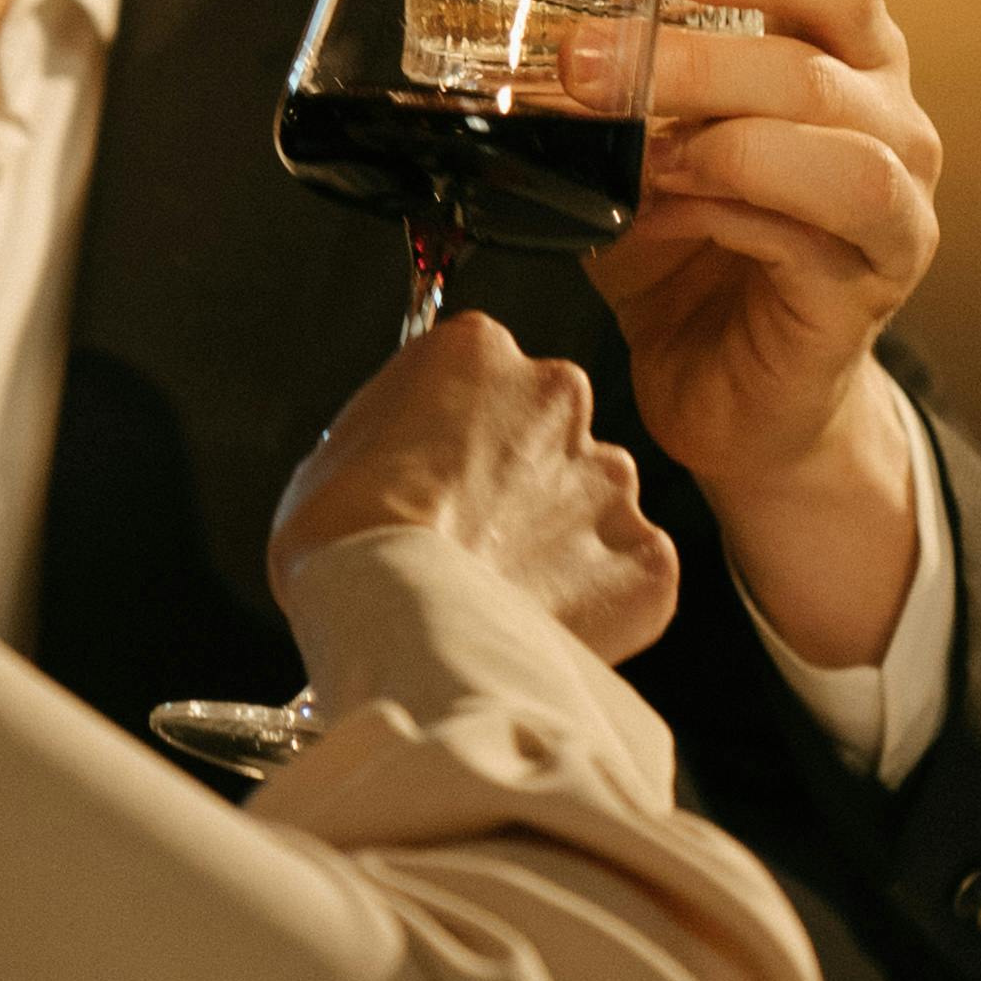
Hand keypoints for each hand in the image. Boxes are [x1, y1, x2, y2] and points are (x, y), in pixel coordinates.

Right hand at [271, 314, 679, 664]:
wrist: (395, 621)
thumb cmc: (344, 541)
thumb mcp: (335, 453)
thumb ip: (399, 436)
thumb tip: (410, 464)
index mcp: (478, 353)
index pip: (485, 379)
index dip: (461, 438)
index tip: (442, 478)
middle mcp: (558, 396)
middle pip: (550, 436)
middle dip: (523, 485)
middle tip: (475, 542)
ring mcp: (610, 478)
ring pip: (595, 506)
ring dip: (562, 545)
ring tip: (504, 596)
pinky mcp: (644, 557)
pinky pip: (631, 578)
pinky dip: (600, 606)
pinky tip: (542, 627)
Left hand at [566, 0, 941, 505]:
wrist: (725, 393)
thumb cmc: (686, 257)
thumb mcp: (634, 147)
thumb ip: (607, 75)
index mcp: (844, 64)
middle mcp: (890, 124)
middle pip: (813, 64)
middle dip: (690, 60)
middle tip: (585, 63)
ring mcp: (896, 208)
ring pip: (839, 148)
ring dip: (724, 139)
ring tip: (643, 155)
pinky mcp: (871, 287)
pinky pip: (817, 231)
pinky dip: (733, 213)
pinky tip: (667, 213)